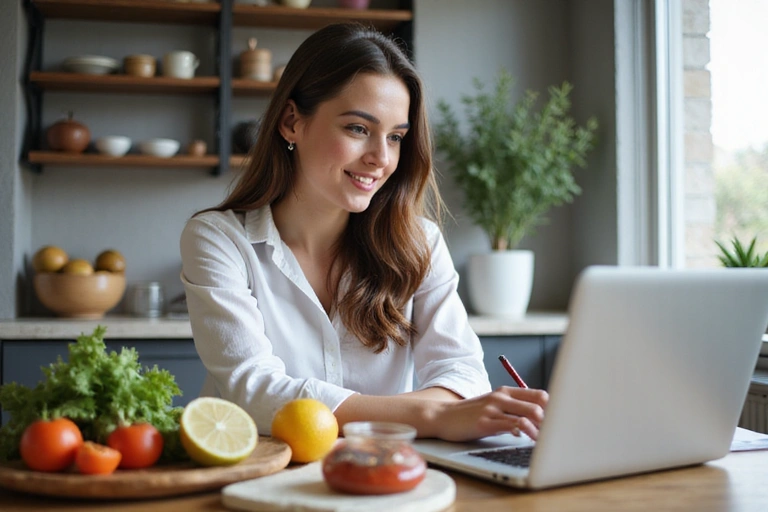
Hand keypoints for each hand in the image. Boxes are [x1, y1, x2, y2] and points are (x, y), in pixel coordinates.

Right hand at [432, 386, 547, 441]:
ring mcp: (493, 408)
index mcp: (506, 391)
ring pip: (528, 414)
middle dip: (552, 422)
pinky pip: (512, 425)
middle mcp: (501, 397)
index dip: (554, 409)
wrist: (442, 416)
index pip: (540, 395)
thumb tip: (538, 420)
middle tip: (557, 435)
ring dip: (542, 430)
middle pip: (539, 405)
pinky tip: (527, 440)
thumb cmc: (470, 414)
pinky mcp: (485, 422)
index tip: (560, 423)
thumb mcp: (492, 406)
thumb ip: (512, 409)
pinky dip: (525, 433)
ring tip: (546, 441)